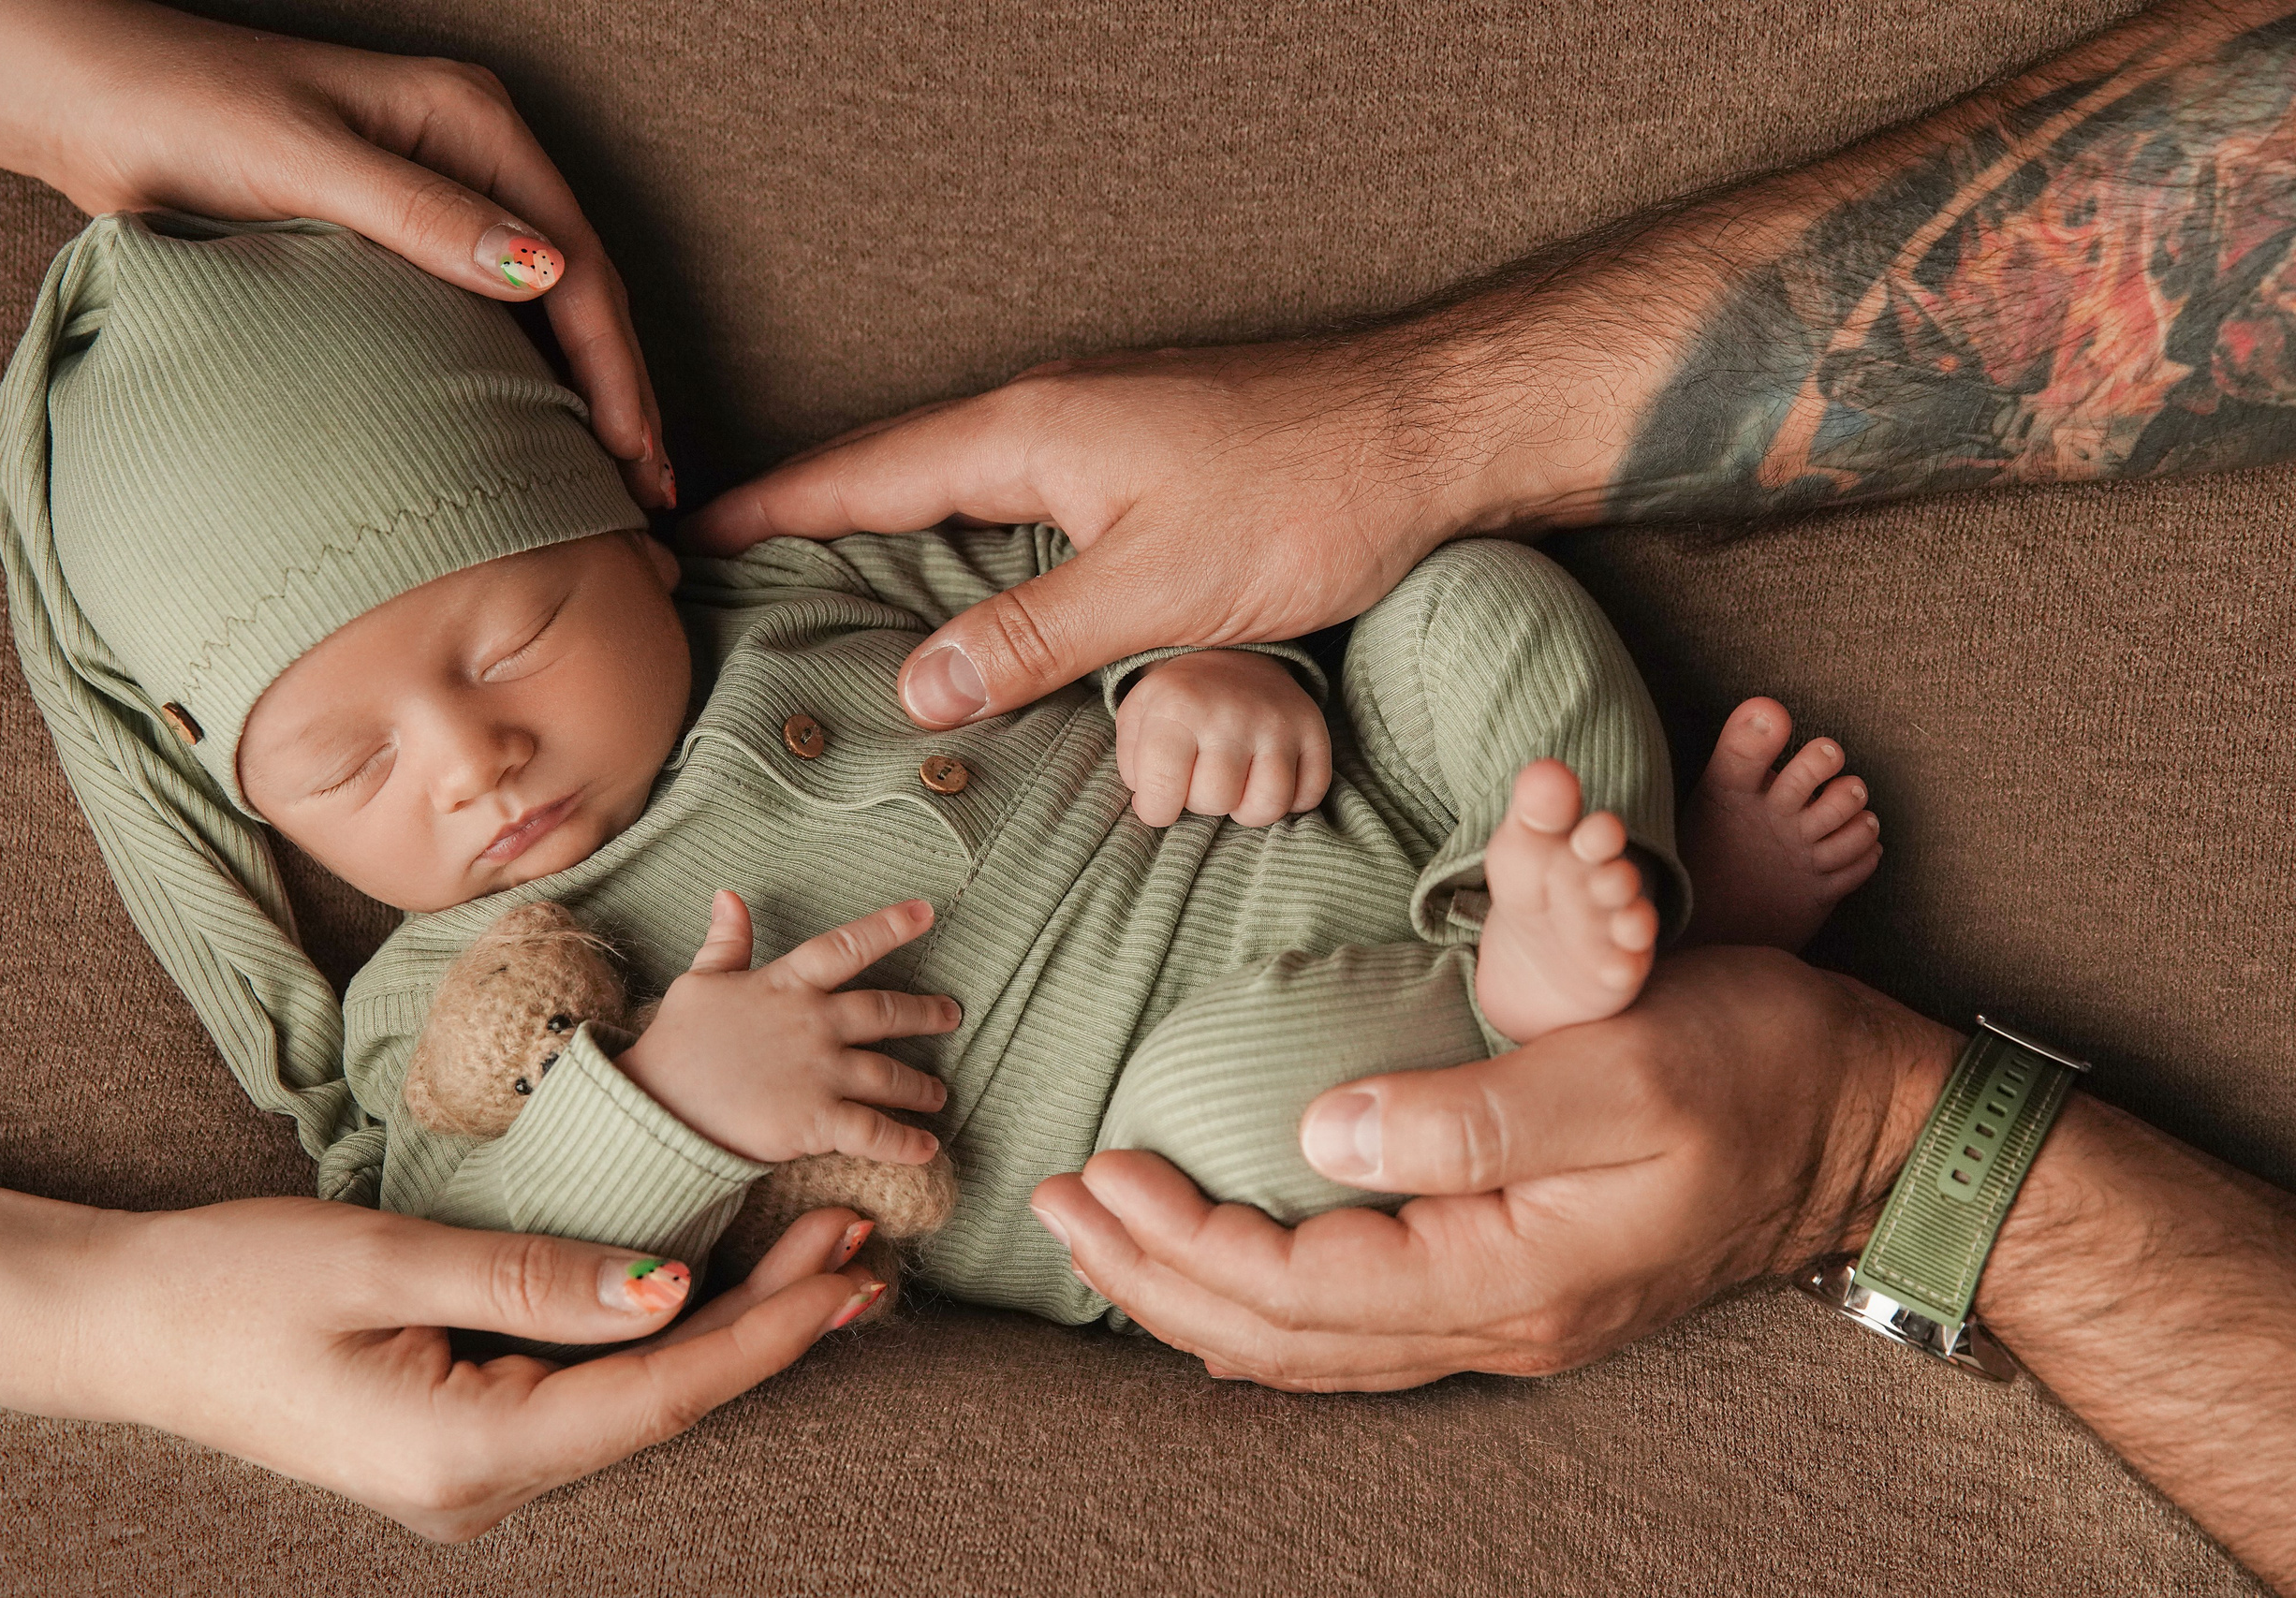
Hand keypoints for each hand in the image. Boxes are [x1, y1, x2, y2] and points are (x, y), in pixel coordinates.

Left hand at [0, 0, 668, 507]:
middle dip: (618, 391)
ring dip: (581, 394)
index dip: (612, 363)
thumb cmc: (191, 114)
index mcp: (473, 124)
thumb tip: (545, 272)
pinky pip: (490, 315)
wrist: (96, 102)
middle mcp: (476, 157)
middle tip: (647, 488)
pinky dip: (524, 378)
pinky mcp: (406, 237)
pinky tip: (539, 438)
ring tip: (613, 482)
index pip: (577, 262)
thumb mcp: (312, 163)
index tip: (630, 448)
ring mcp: (446, 197)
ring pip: (542, 309)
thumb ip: (425, 215)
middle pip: (578, 290)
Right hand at [0, 1155, 887, 1541]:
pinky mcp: (461, 1439)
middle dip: (768, 1323)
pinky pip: (586, 1393)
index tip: (848, 1271)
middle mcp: (481, 1486)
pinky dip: (658, 1338)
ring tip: (820, 1257)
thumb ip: (535, 1279)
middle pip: (661, 1402)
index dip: (763, 1333)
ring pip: (633, 1401)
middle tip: (864, 1244)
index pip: (656, 1394)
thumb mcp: (386, 1261)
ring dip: (726, 1328)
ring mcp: (471, 1474)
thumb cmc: (234, 1284)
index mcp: (466, 1452)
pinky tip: (712, 1289)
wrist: (121, 1327)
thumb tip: (670, 1286)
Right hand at [616, 892, 959, 1163]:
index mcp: (787, 985)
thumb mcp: (699, 981)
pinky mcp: (817, 1120)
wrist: (657, 1105)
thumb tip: (728, 895)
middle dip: (924, 1014)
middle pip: (884, 1014)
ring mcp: (820, 1073)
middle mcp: (814, 1024)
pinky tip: (927, 1148)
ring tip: (937, 1094)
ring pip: (889, 1076)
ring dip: (920, 1087)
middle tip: (951, 1015)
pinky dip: (905, 1142)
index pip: (846, 946)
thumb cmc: (677, 1042)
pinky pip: (875, 1132)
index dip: (888, 926)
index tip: (925, 913)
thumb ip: (726, 942)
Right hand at [690, 339, 1520, 727]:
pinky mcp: (1142, 460)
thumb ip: (1033, 636)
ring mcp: (1096, 434)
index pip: (861, 477)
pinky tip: (971, 596)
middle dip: (809, 527)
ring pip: (961, 494)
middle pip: (895, 479)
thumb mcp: (1159, 585)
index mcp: (1027, 433)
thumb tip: (918, 687)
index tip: (688, 538)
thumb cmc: (1308, 495)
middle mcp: (1047, 419)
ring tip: (820, 596)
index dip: (772, 511)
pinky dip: (969, 550)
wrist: (1429, 432)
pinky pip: (1020, 508)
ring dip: (889, 540)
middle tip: (732, 581)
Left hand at [1027, 948, 1955, 1389]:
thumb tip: (1322, 1133)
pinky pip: (1360, 1325)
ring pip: (1314, 1343)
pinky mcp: (1516, 1281)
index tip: (1096, 1171)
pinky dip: (1269, 1304)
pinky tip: (1224, 1277)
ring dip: (1196, 1293)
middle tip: (1055, 1203)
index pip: (1300, 1286)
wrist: (1870, 1125)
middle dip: (1156, 1276)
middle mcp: (1498, 1318)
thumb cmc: (1761, 1072)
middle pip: (1284, 1337)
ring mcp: (1509, 1312)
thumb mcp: (1625, 1070)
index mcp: (1510, 1273)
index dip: (1182, 1241)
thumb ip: (1473, 1115)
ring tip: (1106, 1234)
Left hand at [1115, 650, 1332, 827]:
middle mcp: (1231, 714)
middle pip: (1216, 800)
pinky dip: (1291, 801)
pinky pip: (1310, 795)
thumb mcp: (1137, 718)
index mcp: (1177, 707)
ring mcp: (1277, 722)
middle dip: (1202, 802)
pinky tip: (1267, 779)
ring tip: (1235, 786)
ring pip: (1267, 805)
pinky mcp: (1313, 730)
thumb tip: (1153, 806)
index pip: (1162, 792)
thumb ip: (1132, 766)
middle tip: (1200, 778)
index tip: (1158, 800)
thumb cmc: (1178, 700)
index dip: (1156, 809)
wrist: (1230, 655)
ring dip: (1247, 808)